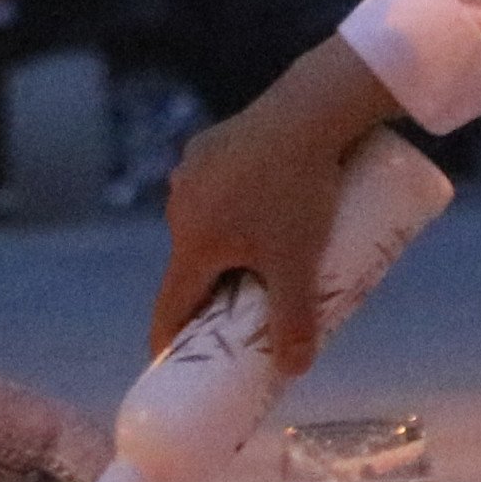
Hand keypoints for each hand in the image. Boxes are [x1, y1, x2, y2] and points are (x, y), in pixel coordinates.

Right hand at [149, 38, 400, 367]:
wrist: (310, 110)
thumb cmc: (301, 191)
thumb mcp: (300, 262)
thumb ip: (296, 319)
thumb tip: (296, 371)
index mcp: (192, 244)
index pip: (170, 306)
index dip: (171, 340)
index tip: (175, 363)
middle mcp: (179, 207)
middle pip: (190, 267)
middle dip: (212, 293)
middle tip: (243, 311)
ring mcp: (191, 172)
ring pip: (204, 225)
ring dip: (224, 247)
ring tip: (265, 255)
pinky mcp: (209, 144)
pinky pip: (214, 189)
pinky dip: (230, 207)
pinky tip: (261, 204)